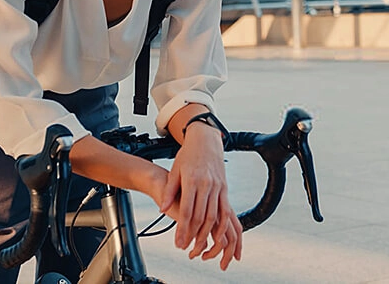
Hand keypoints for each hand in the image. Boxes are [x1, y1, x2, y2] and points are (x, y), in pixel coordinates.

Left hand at [159, 124, 242, 269]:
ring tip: (199, 247)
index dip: (183, 229)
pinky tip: (217, 236)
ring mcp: (218, 187)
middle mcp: (206, 184)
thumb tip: (162, 208)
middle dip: (193, 236)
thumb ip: (170, 191)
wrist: (205, 140)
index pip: (188, 211)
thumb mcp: (175, 170)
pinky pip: (226, 210)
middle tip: (186, 248)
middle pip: (201, 217)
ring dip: (207, 234)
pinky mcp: (224, 188)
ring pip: (215, 216)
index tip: (178, 242)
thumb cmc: (188, 155)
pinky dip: (222, 225)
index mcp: (192, 180)